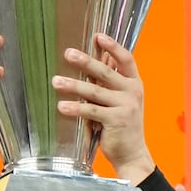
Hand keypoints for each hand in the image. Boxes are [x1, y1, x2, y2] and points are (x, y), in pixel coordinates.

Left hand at [52, 34, 152, 184]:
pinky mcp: (116, 121)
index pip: (126, 59)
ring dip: (73, 85)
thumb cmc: (122, 126)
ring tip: (56, 81)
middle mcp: (132, 92)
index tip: (98, 36)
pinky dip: (75, 108)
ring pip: (95, 92)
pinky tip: (62, 106)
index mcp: (134, 84)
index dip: (113, 47)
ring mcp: (126, 106)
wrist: (132, 153)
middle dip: (85, 62)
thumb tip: (89, 66)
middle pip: (106, 72)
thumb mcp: (121, 101)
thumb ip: (109, 85)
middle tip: (68, 53)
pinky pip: (91, 111)